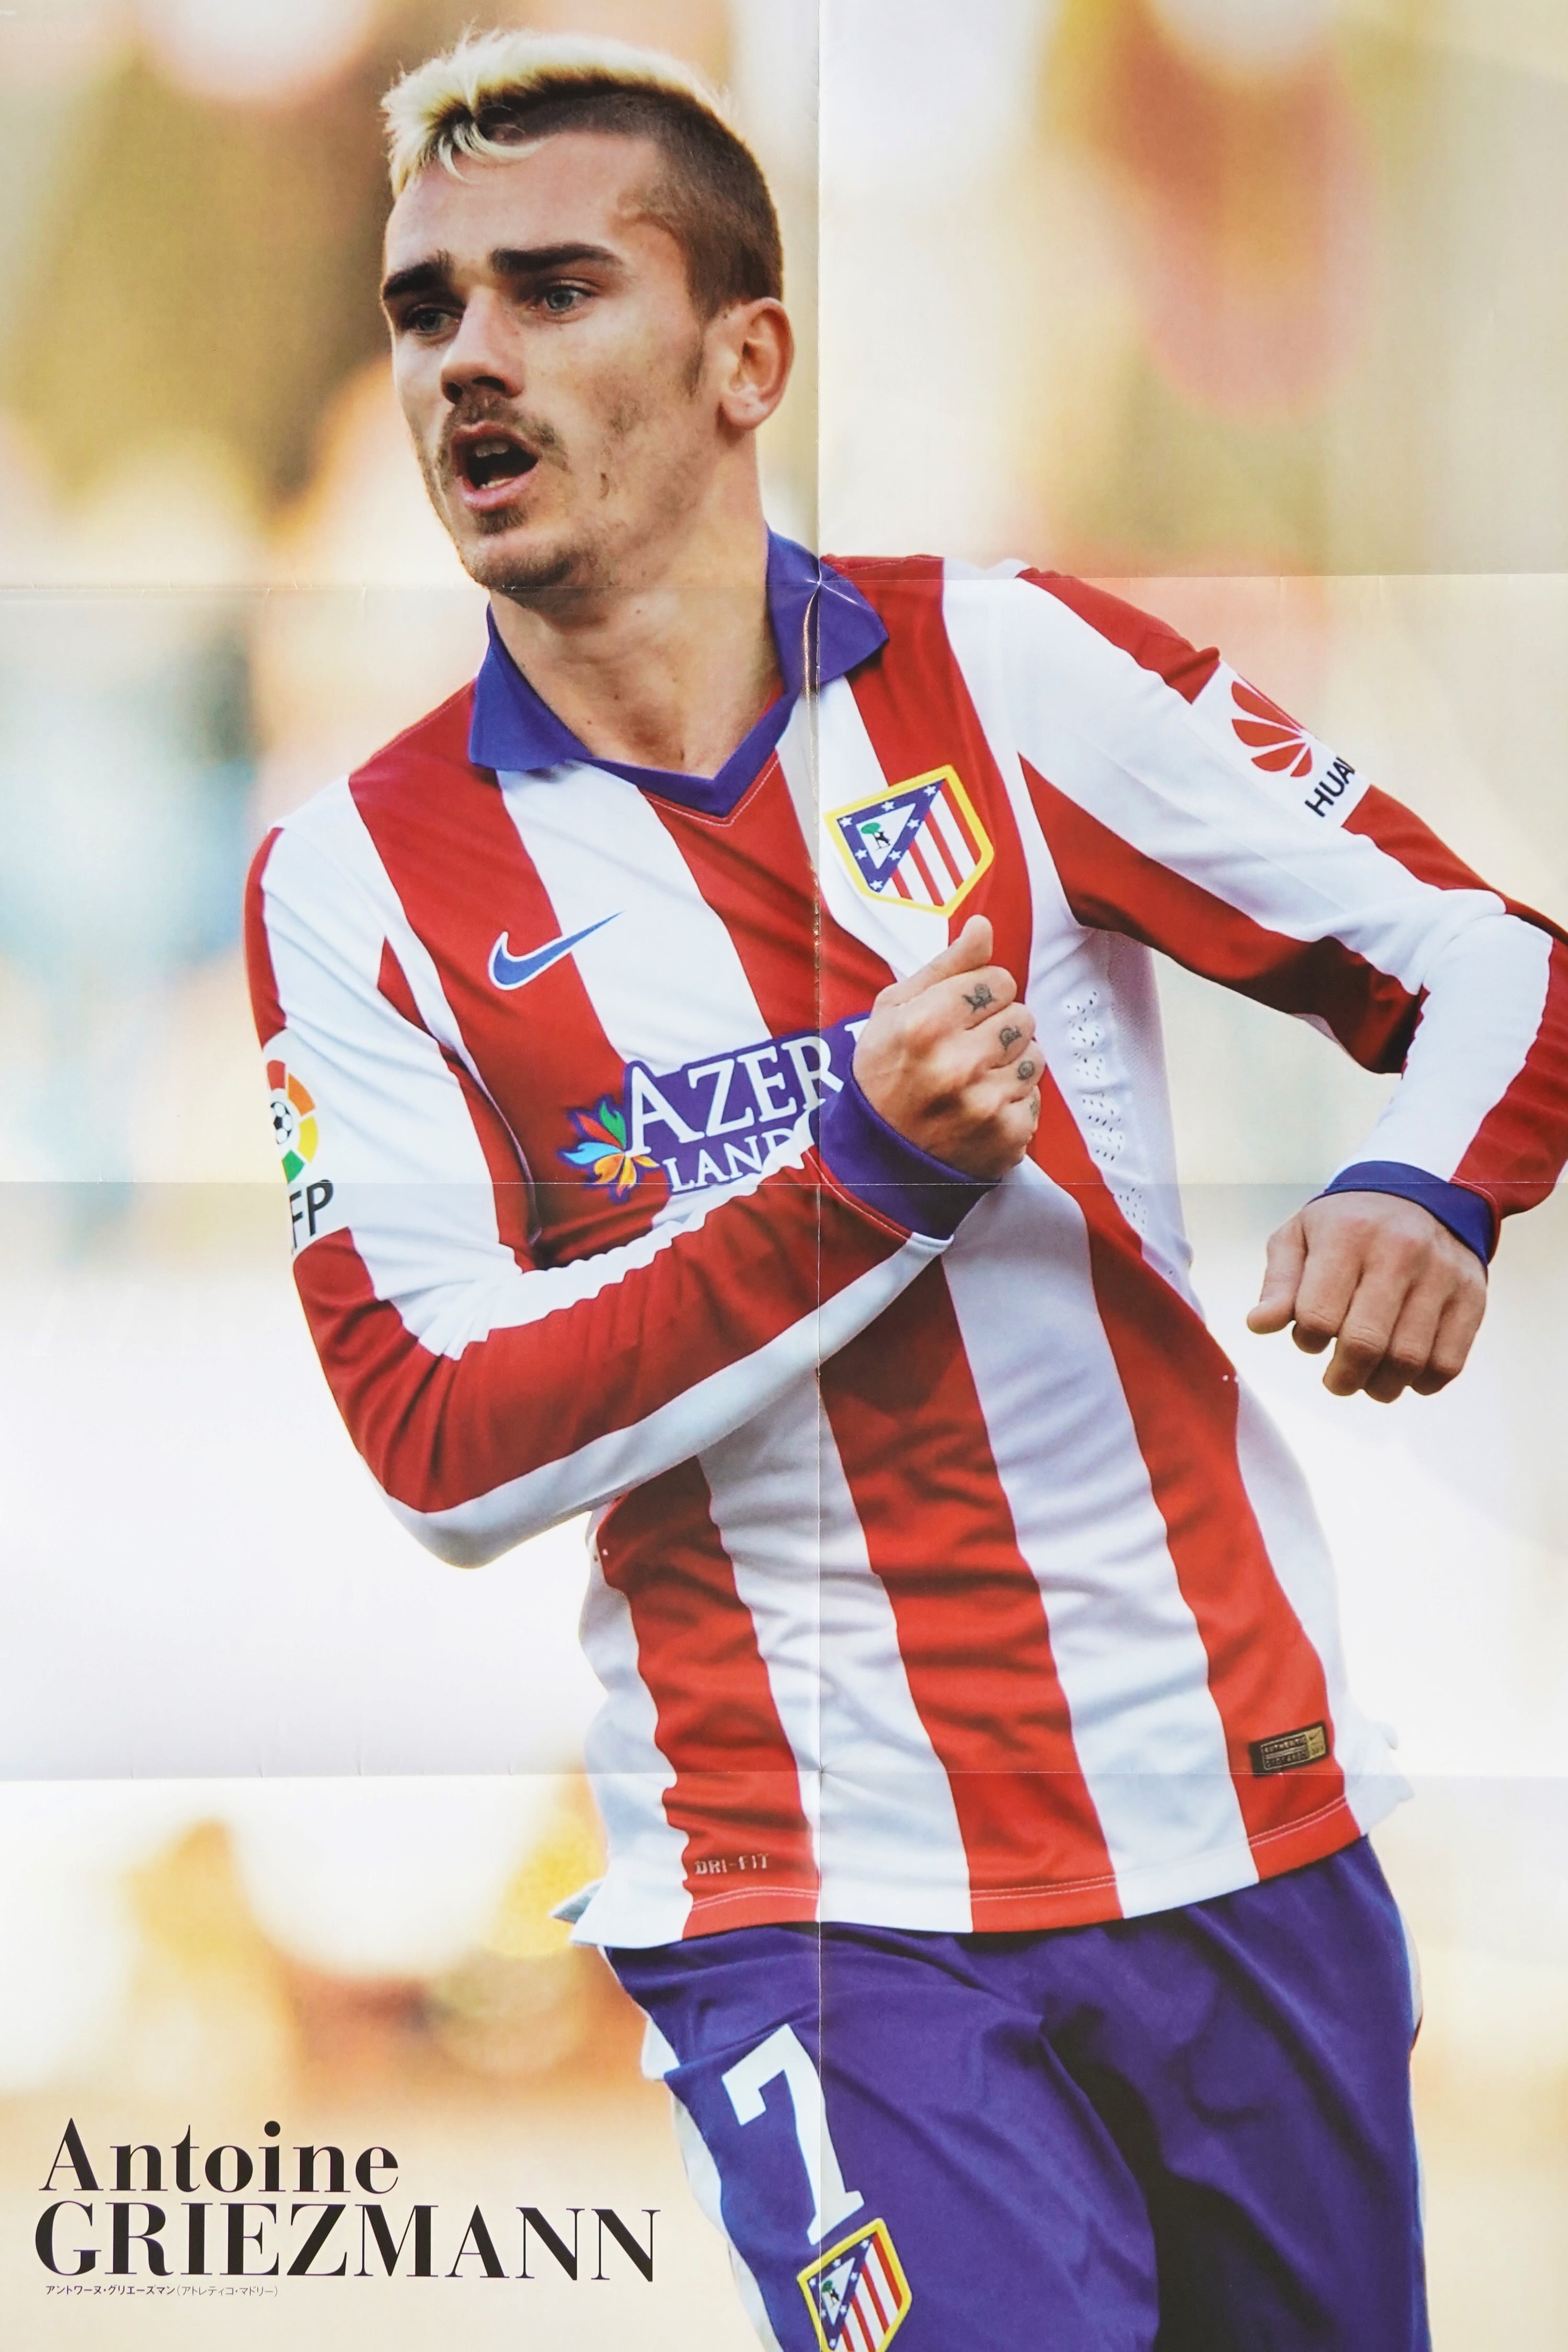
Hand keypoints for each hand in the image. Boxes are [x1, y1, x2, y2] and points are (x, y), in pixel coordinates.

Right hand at [851, 916, 1040, 1180]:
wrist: (879, 1159)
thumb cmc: (882, 1077)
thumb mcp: (893, 1012)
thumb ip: (944, 967)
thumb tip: (983, 926)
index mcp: (925, 1024)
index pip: (998, 979)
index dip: (981, 994)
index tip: (961, 1013)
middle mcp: (958, 1062)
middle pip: (1021, 1013)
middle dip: (998, 1026)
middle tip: (966, 1048)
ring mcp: (986, 1102)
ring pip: (1035, 1054)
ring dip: (1010, 1062)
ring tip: (974, 1078)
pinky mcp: (1008, 1133)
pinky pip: (1036, 1095)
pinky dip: (1014, 1100)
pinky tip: (982, 1107)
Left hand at [1246, 1191, 1486, 1401]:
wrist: (1424, 1193)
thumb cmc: (1348, 1224)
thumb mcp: (1301, 1236)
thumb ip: (1278, 1282)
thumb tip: (1258, 1325)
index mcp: (1348, 1236)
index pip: (1318, 1315)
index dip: (1306, 1341)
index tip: (1309, 1340)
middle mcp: (1400, 1252)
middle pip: (1365, 1343)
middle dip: (1343, 1378)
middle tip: (1337, 1382)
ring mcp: (1442, 1275)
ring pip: (1410, 1360)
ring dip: (1382, 1387)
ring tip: (1369, 1381)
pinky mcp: (1472, 1296)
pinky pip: (1448, 1362)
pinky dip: (1423, 1383)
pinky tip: (1405, 1374)